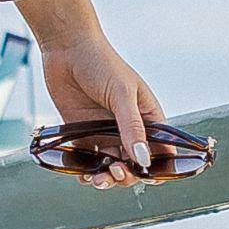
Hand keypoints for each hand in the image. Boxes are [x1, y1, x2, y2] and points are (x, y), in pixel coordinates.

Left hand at [30, 18, 185, 184]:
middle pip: (135, 165)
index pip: (162, 151)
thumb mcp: (122, 94)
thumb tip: (142, 160)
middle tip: (116, 172)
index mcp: (148, 118)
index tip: (149, 178)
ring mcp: (106, 133)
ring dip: (107, 178)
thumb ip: (132, 127)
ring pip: (112, 167)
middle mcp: (129, 129)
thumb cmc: (101, 63)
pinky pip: (89, 161)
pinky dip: (87, 172)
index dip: (158, 168)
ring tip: (97, 179)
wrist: (66, 48)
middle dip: (128, 175)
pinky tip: (83, 175)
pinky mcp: (83, 135)